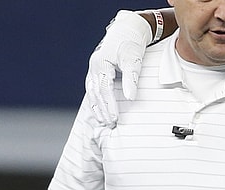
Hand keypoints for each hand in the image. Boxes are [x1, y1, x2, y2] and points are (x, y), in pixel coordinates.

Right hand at [85, 10, 151, 127]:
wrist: (128, 29)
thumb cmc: (131, 44)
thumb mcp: (133, 61)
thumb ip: (131, 80)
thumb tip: (130, 99)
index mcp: (101, 64)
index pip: (104, 90)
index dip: (109, 105)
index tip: (115, 119)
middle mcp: (94, 66)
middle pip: (96, 93)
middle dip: (103, 109)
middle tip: (110, 124)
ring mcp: (93, 67)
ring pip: (92, 91)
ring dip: (97, 106)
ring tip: (102, 120)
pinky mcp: (97, 69)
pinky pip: (93, 87)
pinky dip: (95, 99)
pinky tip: (98, 108)